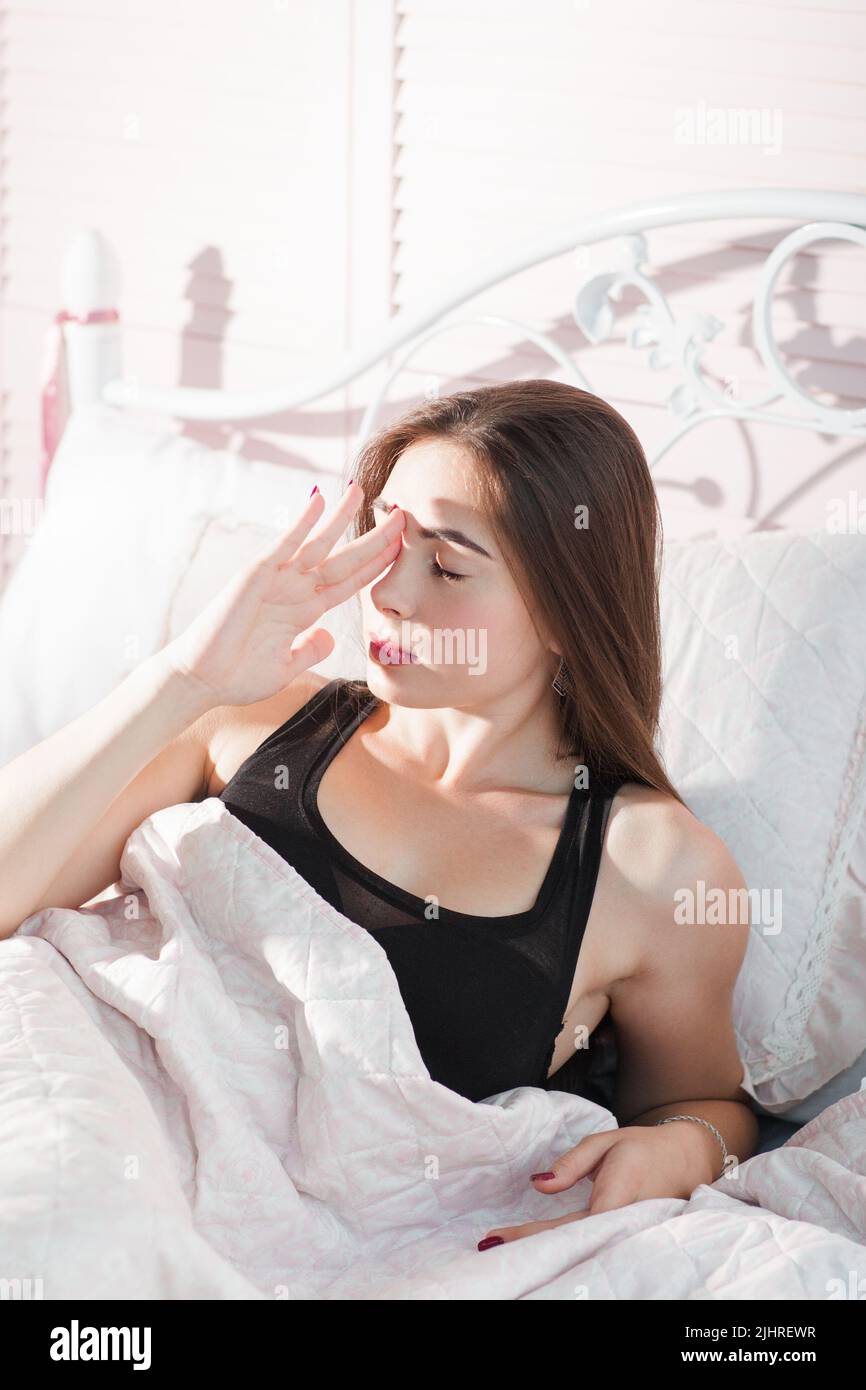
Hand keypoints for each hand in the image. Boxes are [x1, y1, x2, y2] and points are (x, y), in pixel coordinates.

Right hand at [160, 481, 404, 707]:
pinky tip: (320, 500)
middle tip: (402, 515)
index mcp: (306, 611)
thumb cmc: (239, 676)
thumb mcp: (286, 666)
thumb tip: (330, 636)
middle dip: (374, 538)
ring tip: (362, 490)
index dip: (377, 565)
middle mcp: (295, 590)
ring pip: (319, 543)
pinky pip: (284, 544)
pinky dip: (302, 522)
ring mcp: (277, 580)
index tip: (402, 548)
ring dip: (342, 517)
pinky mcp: (256, 575)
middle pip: (344, 559)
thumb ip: (311, 649)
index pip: (351, 582)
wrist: (202, 681)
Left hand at [477, 1123, 714, 1249]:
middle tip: (491, 1254)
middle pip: (572, 1247)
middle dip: (531, 1253)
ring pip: (583, 1252)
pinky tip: (544, 1257)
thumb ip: (571, 1164)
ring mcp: (629, 1236)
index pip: (566, 1225)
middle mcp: (623, 1223)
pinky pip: (593, 1248)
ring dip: (547, 1256)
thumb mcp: (605, 1142)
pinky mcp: (628, 1239)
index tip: (495, 1237)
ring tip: (508, 1259)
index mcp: (616, 1195)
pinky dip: (566, 1253)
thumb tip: (538, 1185)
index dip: (529, 1235)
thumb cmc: (643, 1147)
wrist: (688, 1159)